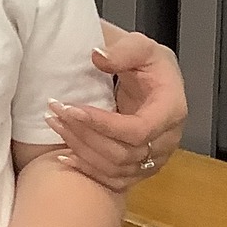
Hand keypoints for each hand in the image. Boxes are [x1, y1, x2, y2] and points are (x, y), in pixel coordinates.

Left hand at [45, 26, 186, 191]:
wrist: (157, 81)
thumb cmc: (149, 63)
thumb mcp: (141, 46)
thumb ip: (123, 50)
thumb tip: (98, 57)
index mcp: (171, 109)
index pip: (138, 130)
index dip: (103, 124)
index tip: (72, 109)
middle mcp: (167, 139)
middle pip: (124, 153)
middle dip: (85, 134)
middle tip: (55, 112)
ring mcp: (155, 158)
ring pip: (116, 168)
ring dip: (81, 150)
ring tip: (54, 125)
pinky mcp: (142, 168)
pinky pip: (115, 180)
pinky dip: (89, 171)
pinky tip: (65, 156)